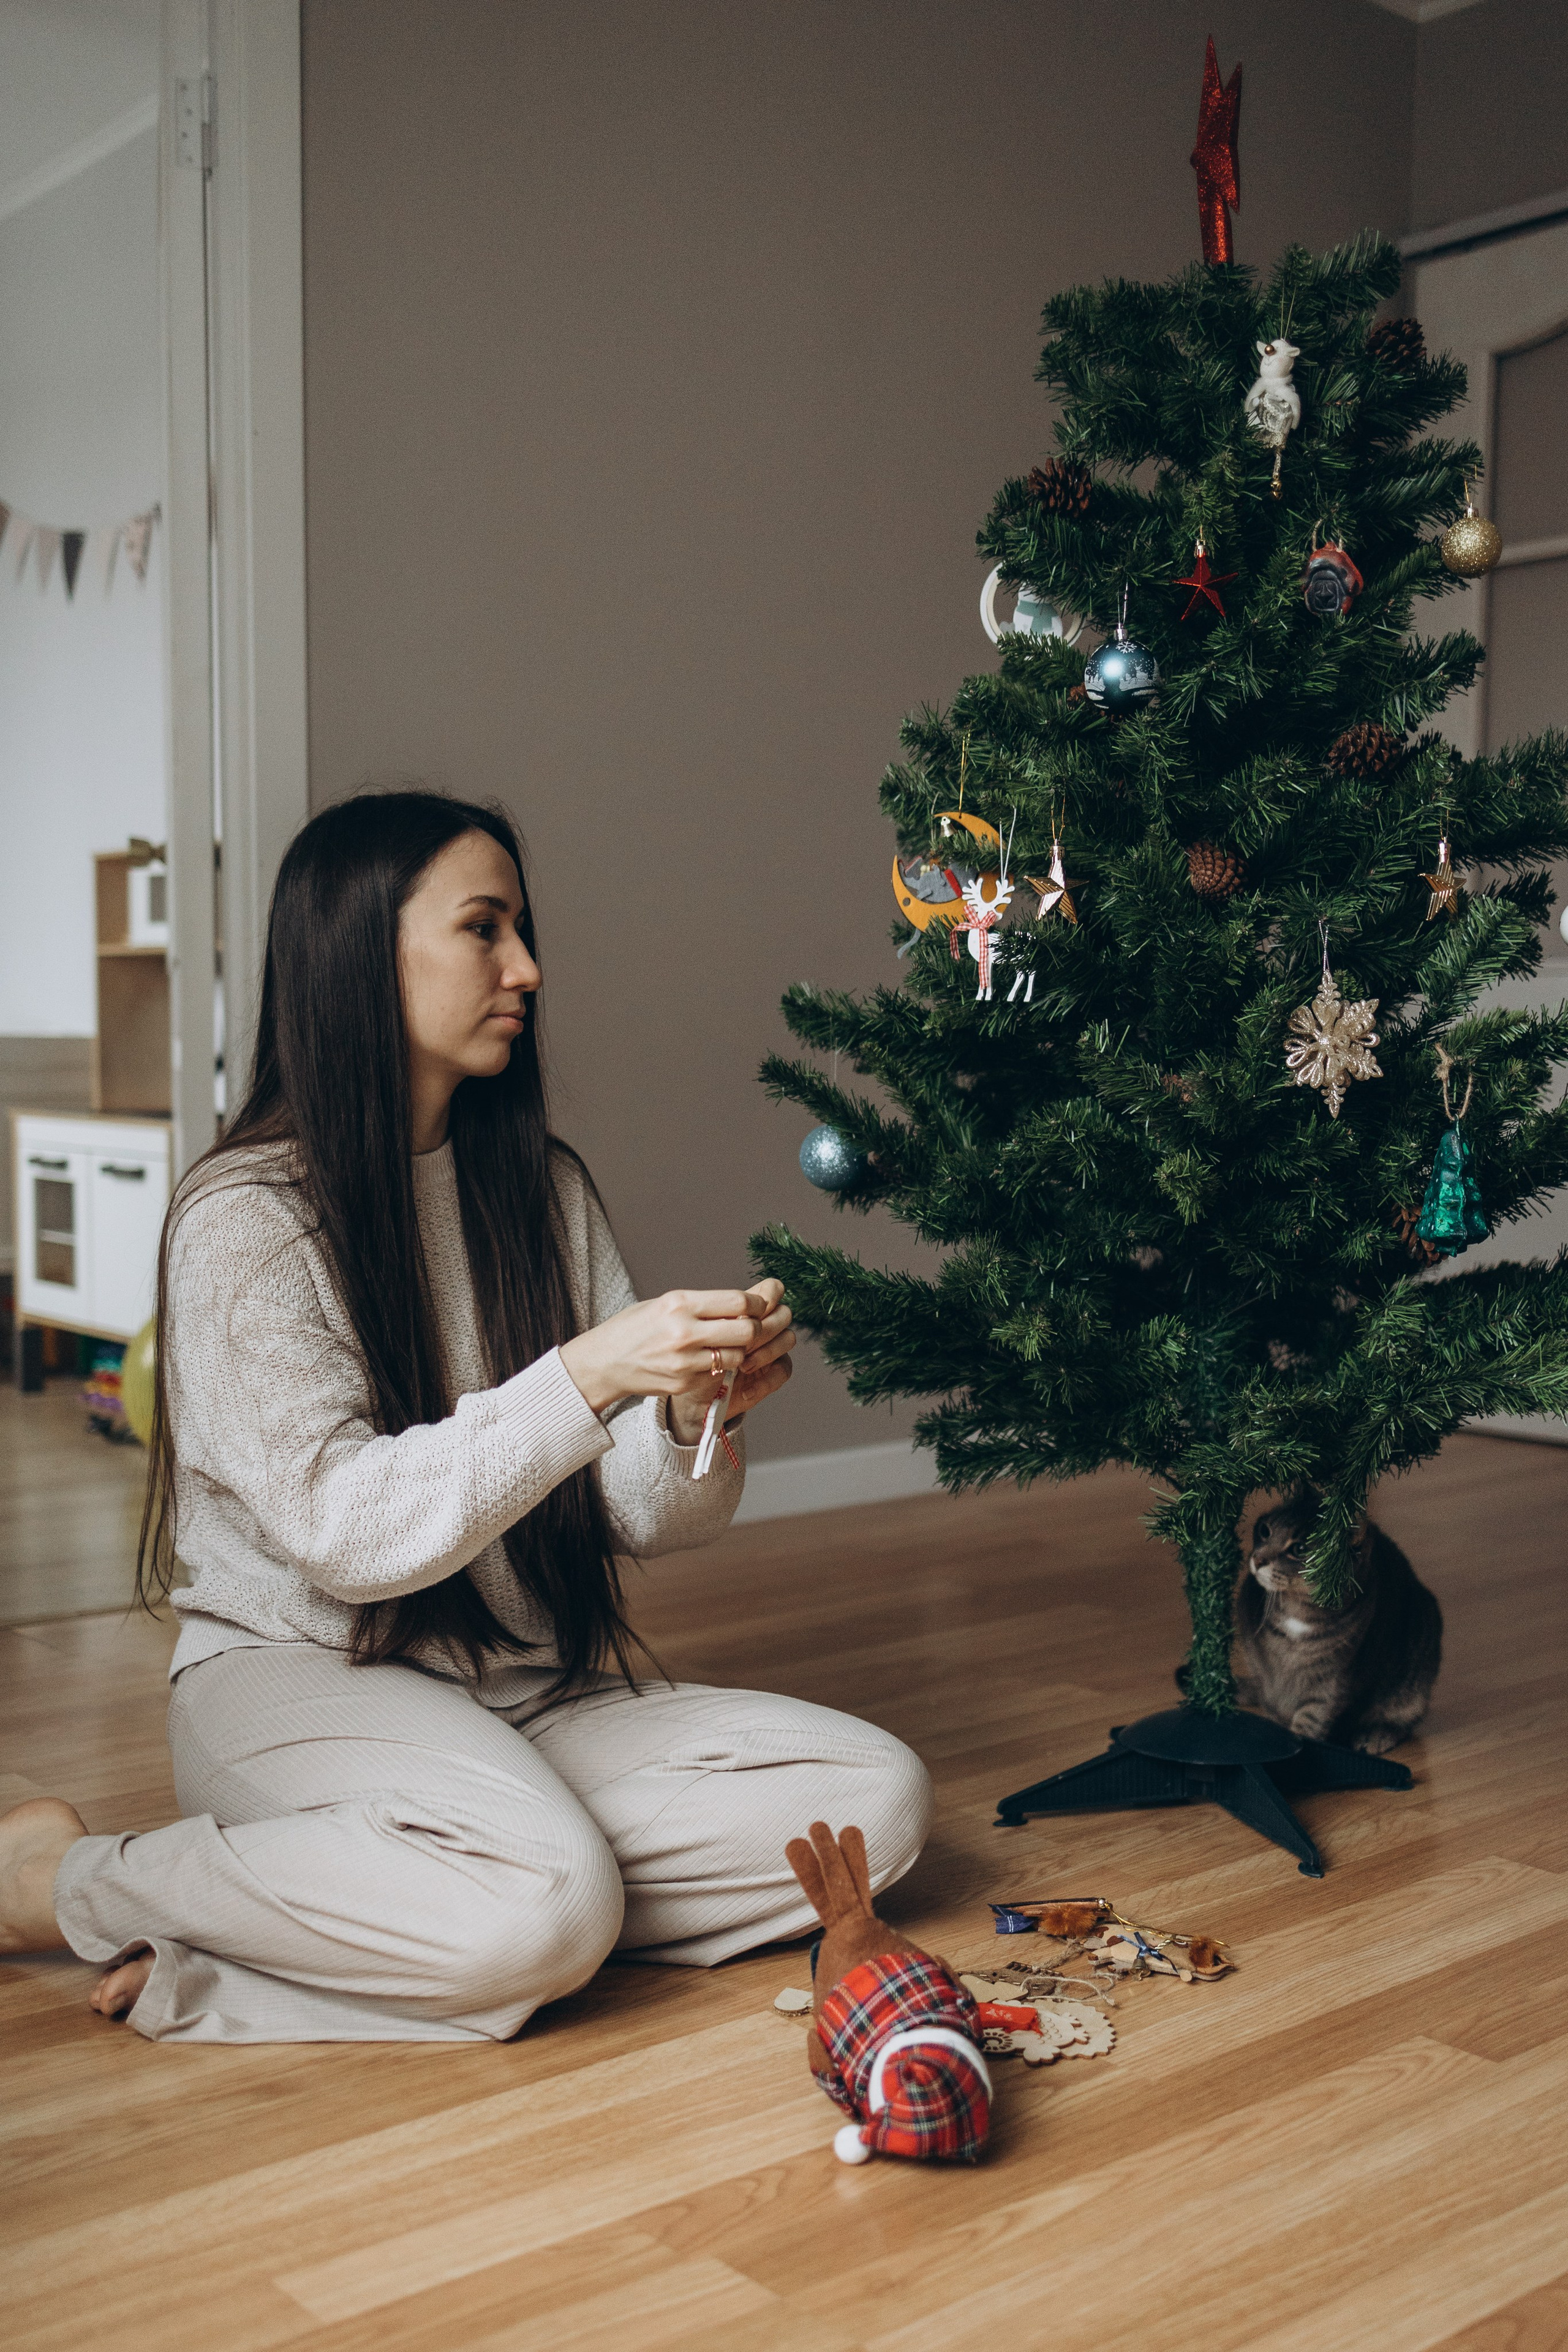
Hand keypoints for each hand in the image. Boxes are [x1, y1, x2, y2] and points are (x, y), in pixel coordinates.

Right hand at [559, 1283, 789, 1421]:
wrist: (604, 1362)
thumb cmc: (634, 1328)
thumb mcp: (664, 1303)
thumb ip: (701, 1305)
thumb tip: (742, 1305)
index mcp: (680, 1303)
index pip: (739, 1302)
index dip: (757, 1305)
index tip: (758, 1306)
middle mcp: (684, 1331)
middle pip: (747, 1331)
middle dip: (755, 1329)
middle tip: (751, 1327)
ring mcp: (685, 1361)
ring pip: (736, 1355)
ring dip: (738, 1350)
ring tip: (726, 1344)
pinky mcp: (684, 1382)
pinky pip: (717, 1373)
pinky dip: (718, 1366)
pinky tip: (705, 1359)